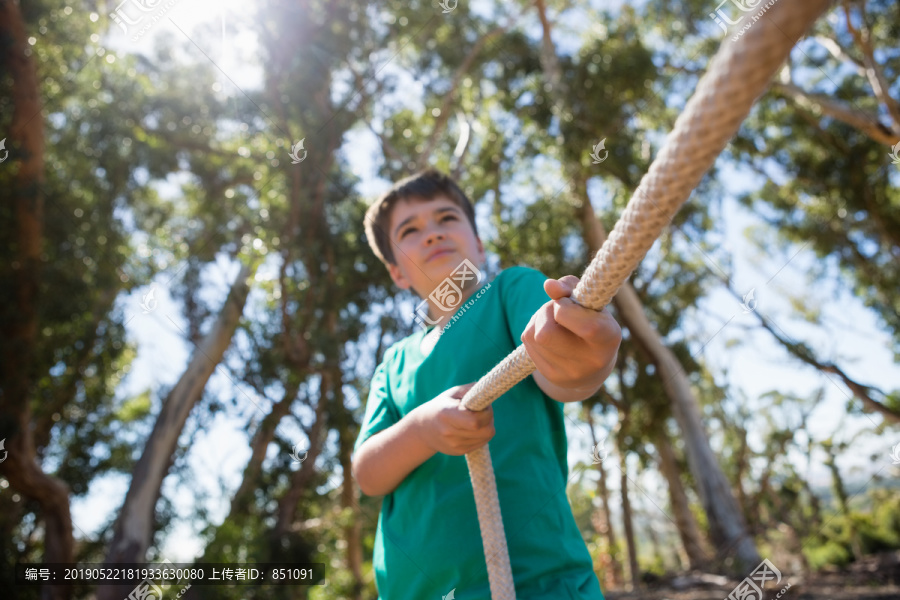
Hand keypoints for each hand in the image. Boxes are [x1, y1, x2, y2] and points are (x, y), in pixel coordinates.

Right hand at [412, 382, 494, 454]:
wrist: (424, 428)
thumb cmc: (443, 405)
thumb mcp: (453, 393)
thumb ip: (472, 390)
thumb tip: (488, 394)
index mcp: (447, 414)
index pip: (475, 421)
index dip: (486, 412)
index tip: (482, 405)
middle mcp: (449, 432)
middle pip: (486, 431)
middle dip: (489, 419)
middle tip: (482, 411)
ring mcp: (454, 445)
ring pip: (486, 437)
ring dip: (487, 426)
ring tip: (476, 418)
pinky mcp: (459, 451)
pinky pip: (482, 443)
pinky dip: (482, 434)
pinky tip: (472, 428)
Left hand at [521, 275, 621, 390]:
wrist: (592, 366)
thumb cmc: (592, 321)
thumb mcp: (589, 301)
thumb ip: (570, 287)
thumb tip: (549, 285)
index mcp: (609, 338)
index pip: (585, 326)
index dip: (566, 307)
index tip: (569, 302)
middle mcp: (591, 361)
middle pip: (546, 334)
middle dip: (546, 312)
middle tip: (556, 309)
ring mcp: (570, 372)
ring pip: (533, 334)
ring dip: (538, 319)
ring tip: (554, 321)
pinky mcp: (551, 375)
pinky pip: (528, 342)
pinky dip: (533, 330)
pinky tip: (548, 334)